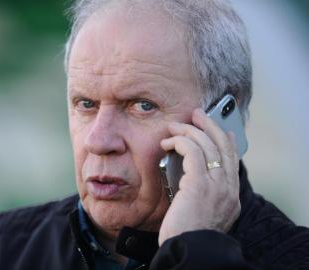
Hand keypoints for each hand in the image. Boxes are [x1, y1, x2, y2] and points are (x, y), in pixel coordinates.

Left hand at [158, 108, 240, 245]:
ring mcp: (217, 185)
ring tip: (174, 126)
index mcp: (231, 196)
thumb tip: (194, 178)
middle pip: (224, 146)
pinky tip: (167, 142)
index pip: (233, 160)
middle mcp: (228, 188)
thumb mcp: (203, 214)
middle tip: (197, 114)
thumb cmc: (188, 235)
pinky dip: (179, 141)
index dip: (226, 140)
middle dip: (210, 125)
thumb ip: (205, 195)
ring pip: (207, 144)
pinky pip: (191, 151)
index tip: (221, 129)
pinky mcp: (199, 184)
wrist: (188, 251)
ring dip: (189, 130)